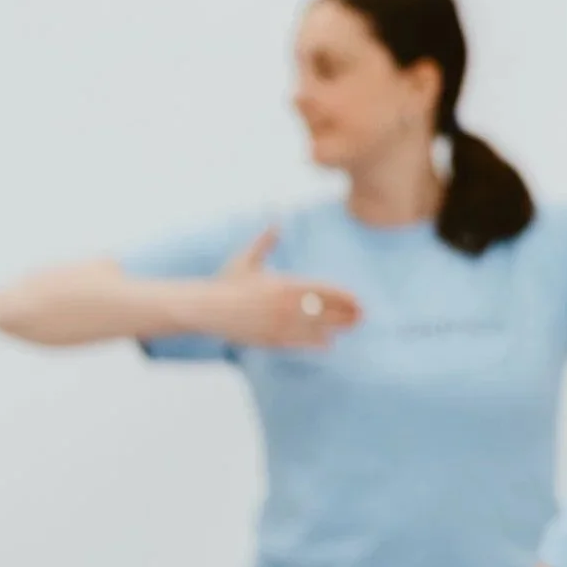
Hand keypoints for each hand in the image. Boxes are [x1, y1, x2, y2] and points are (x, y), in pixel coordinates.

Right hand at [184, 227, 362, 348]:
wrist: (204, 308)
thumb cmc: (226, 282)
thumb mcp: (246, 259)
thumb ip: (265, 242)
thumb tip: (276, 223)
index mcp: (284, 284)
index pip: (324, 291)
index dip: (344, 297)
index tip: (359, 300)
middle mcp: (285, 306)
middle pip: (326, 311)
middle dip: (347, 314)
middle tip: (362, 316)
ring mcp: (279, 324)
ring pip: (317, 329)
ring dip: (336, 329)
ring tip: (350, 328)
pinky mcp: (270, 340)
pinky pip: (299, 343)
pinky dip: (316, 343)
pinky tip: (328, 343)